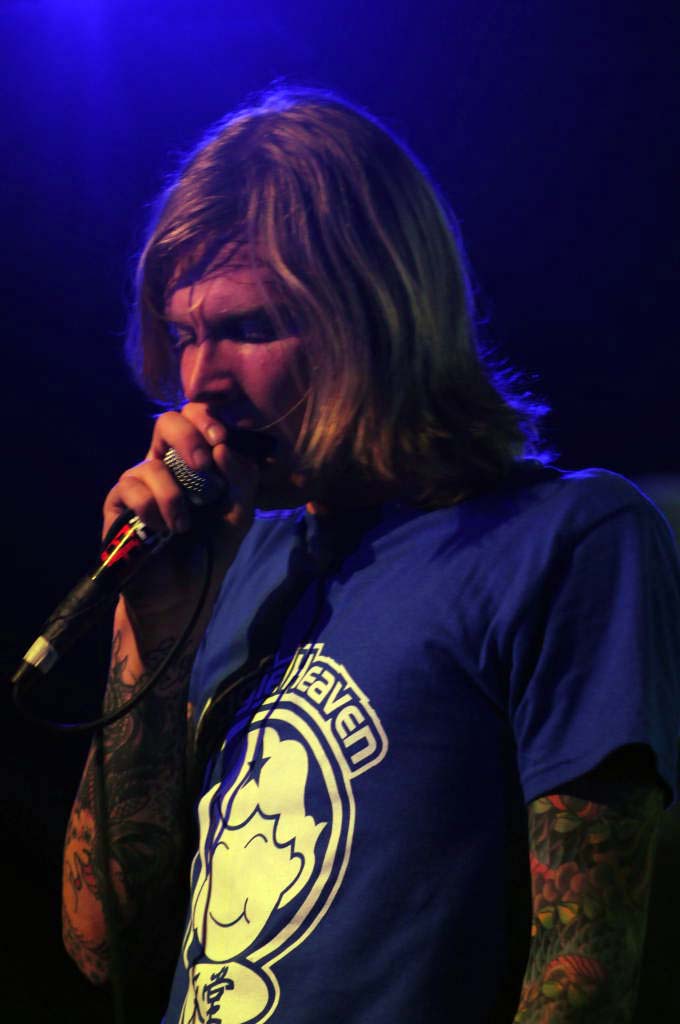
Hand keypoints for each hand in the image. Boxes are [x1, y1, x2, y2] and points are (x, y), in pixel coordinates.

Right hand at [102, 403, 259, 620]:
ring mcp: (140, 482)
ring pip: (151, 463)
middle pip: (167, 421)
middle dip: (188, 437)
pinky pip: (130, 488)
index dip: (208, 419)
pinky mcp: (118, 504)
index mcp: (195, 460)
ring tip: (184, 525)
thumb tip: (223, 448)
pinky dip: (151, 507)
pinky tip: (162, 529)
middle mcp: (165, 464)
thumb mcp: (239, 514)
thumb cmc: (210, 549)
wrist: (183, 592)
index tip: (222, 440)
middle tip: (203, 466)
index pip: (196, 418)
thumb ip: (242, 480)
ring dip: (173, 494)